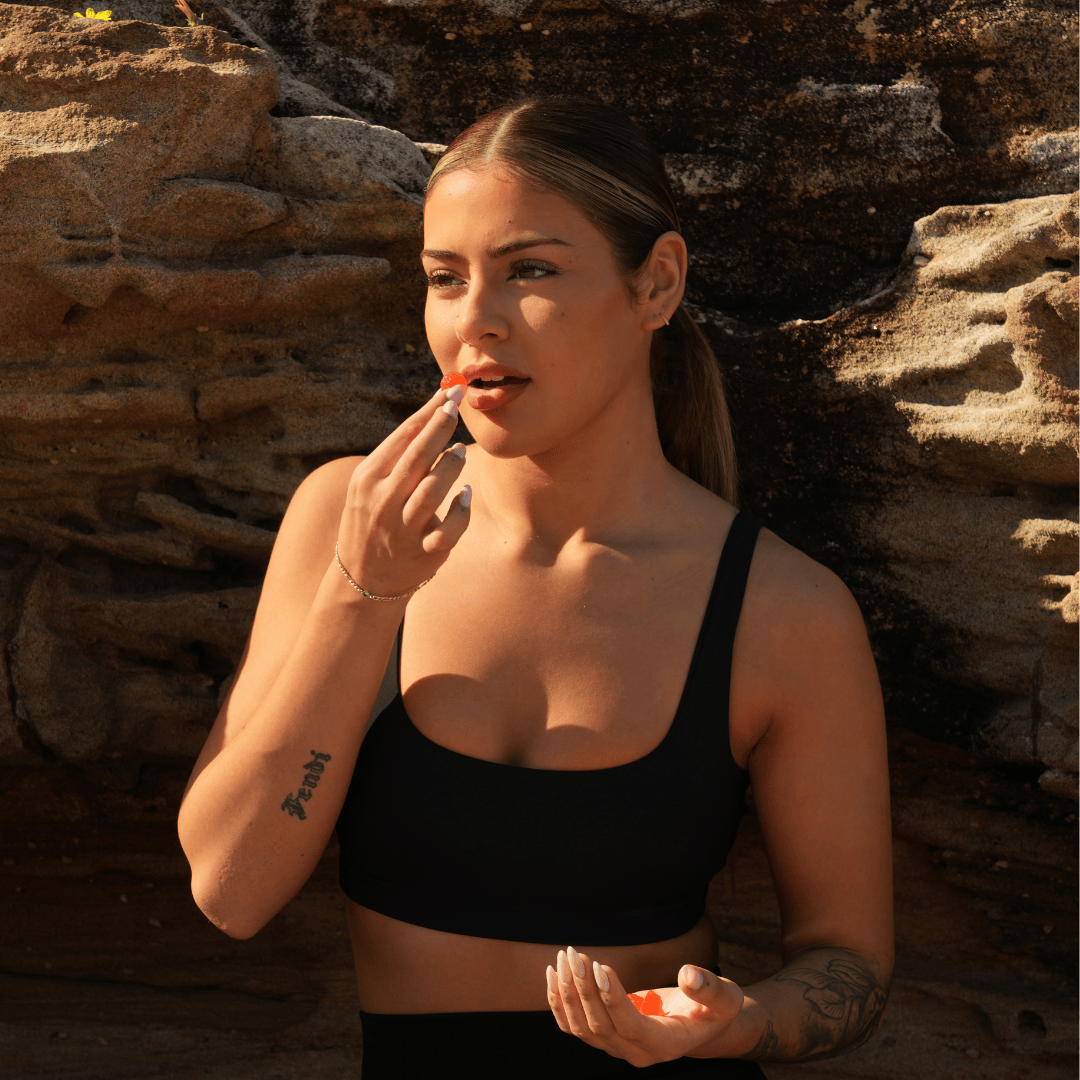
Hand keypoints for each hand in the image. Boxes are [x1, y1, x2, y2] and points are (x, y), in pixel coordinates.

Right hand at [336, 384, 469, 598]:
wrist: (362, 580)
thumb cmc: (374, 519)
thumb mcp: (371, 487)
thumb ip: (400, 458)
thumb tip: (437, 414)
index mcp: (368, 478)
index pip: (402, 437)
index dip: (430, 411)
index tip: (452, 391)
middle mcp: (383, 501)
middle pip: (417, 456)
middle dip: (441, 426)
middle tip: (460, 405)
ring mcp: (403, 528)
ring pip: (433, 491)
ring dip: (451, 466)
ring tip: (460, 451)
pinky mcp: (423, 552)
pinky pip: (449, 530)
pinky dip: (461, 510)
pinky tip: (466, 495)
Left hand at [546, 947, 744, 1066]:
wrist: (701, 1023)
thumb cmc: (715, 1008)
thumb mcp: (724, 998)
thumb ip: (709, 989)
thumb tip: (688, 976)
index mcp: (665, 1045)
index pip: (631, 1027)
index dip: (614, 999)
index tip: (602, 965)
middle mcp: (637, 1053)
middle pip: (600, 1027)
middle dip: (584, 989)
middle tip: (575, 954)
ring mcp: (617, 1048)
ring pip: (582, 1028)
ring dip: (568, 992)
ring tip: (565, 957)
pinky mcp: (605, 1037)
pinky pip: (573, 1026)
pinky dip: (559, 1002)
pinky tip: (553, 973)